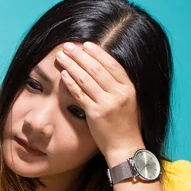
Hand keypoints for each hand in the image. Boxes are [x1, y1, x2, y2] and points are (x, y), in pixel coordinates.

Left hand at [55, 42, 144, 165]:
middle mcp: (119, 93)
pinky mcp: (95, 113)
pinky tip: (63, 74)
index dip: (98, 53)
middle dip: (80, 55)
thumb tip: (100, 68)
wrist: (125, 146)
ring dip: (72, 65)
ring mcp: (107, 103)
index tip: (86, 44)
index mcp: (129, 88)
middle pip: (97, 69)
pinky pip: (80, 94)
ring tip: (62, 56)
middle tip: (68, 46)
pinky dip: (71, 83)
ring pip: (86, 79)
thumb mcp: (127, 101)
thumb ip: (117, 86)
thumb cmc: (124, 124)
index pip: (112, 65)